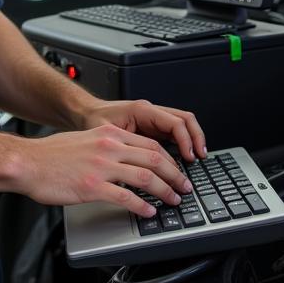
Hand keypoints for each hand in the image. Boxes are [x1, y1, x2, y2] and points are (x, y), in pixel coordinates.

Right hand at [13, 124, 192, 217]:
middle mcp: (109, 147)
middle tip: (183, 188)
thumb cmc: (52, 155)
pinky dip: (142, 206)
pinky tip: (148, 212)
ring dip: (165, 191)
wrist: (28, 163)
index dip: (170, 160)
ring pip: (146, 178)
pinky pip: (126, 197)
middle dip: (175, 176)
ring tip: (172, 201)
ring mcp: (102, 167)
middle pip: (155, 160)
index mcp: (110, 135)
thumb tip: (127, 160)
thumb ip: (107, 147)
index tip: (177, 171)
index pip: (150, 145)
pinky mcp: (93, 187)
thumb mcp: (85, 140)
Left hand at [81, 99, 206, 163]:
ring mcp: (152, 118)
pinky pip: (173, 131)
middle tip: (199, 159)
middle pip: (184, 119)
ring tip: (196, 158)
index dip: (185, 140)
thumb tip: (138, 171)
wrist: (84, 112)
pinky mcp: (151, 126)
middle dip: (195, 139)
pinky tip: (184, 157)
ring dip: (192, 140)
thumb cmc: (92, 121)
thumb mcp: (105, 135)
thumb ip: (122, 150)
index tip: (189, 157)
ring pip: (182, 124)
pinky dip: (182, 142)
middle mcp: (150, 111)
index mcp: (141, 110)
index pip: (174, 122)